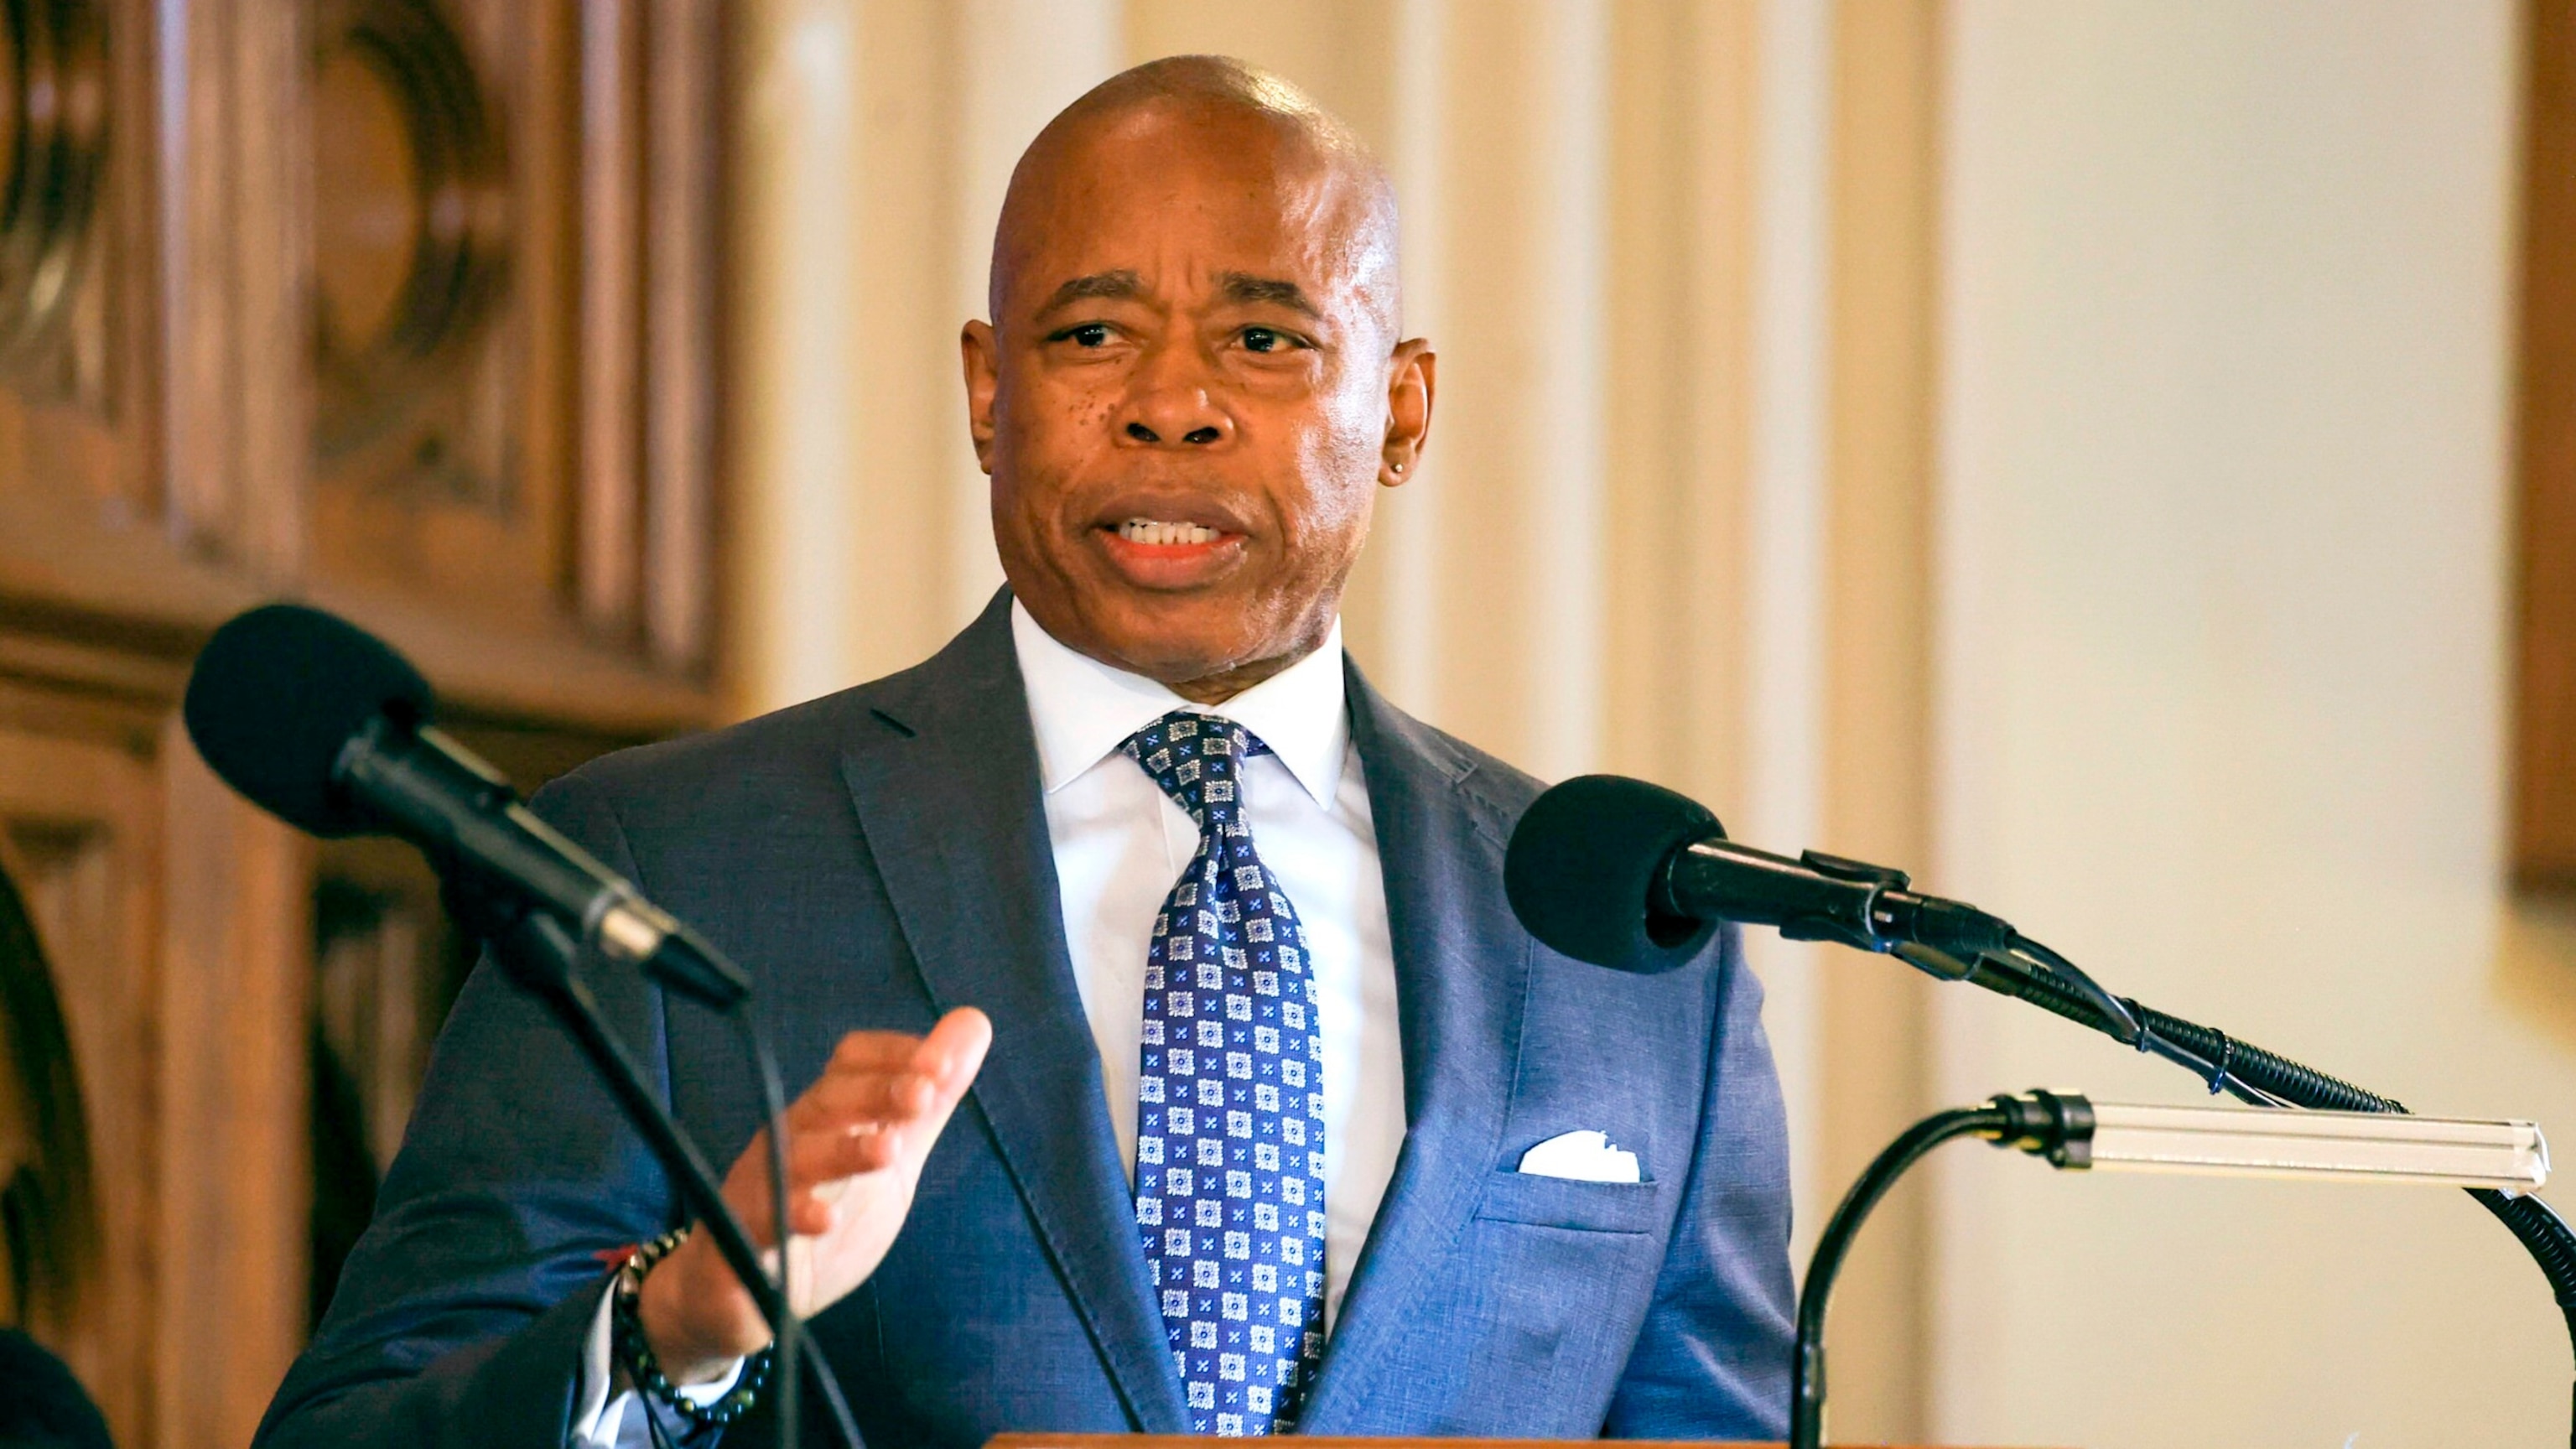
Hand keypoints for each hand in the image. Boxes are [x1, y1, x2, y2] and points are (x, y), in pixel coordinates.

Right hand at [637, 1007, 992, 1381]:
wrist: (739, 1297)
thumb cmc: (820, 1214)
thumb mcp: (891, 1157)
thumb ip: (930, 1101)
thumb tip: (974, 1021)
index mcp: (826, 1116)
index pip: (851, 1062)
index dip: (894, 1056)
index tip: (941, 1066)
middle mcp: (790, 1140)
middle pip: (828, 1100)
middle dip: (878, 1092)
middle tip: (925, 1095)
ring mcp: (761, 1188)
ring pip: (794, 1157)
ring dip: (843, 1150)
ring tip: (887, 1151)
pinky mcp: (740, 1241)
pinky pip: (761, 1223)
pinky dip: (792, 1217)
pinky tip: (826, 1219)